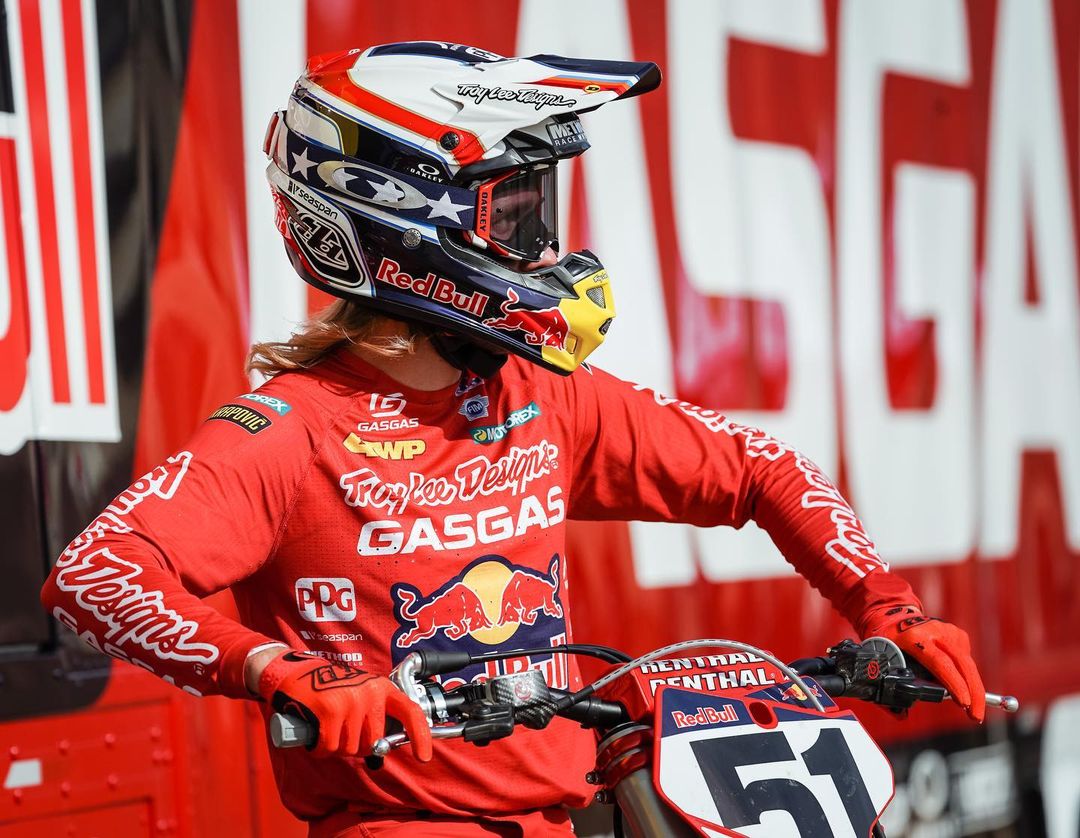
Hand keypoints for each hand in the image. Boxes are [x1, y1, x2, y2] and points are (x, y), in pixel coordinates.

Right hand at [257, 651, 431, 759]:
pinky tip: (315, 734)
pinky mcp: (329, 709)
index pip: (410, 711)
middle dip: (355, 744)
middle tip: (340, 729)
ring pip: (350, 748)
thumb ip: (376, 715)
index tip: (423, 756)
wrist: (294, 672)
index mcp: (382, 687)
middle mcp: (370, 692)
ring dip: (335, 746)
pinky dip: (320, 748)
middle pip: (372, 742)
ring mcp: (351, 700)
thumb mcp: (360, 693)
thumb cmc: (328, 687)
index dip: (420, 735)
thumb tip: (385, 748)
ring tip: (326, 727)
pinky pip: (329, 747)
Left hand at [861, 607, 985, 722]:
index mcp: (914, 638)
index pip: (940, 663)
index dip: (954, 684)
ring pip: (967, 663)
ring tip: (971, 707)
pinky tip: (959, 682)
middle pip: (962, 664)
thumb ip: (889, 687)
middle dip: (973, 693)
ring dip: (972, 687)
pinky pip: (965, 658)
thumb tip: (901, 715)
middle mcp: (934, 631)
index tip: (963, 703)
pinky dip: (965, 674)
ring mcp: (947, 630)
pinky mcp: (956, 633)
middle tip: (976, 716)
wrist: (891, 614)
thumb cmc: (885, 640)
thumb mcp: (882, 659)